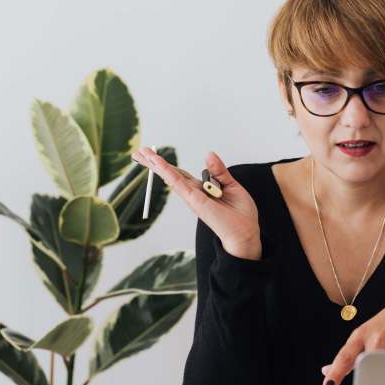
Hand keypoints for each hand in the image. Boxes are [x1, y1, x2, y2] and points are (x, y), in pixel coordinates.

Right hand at [131, 148, 260, 255]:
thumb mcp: (231, 185)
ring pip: (170, 177)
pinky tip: (158, 164)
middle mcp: (193, 193)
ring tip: (142, 153)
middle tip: (138, 152)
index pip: (180, 173)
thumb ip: (219, 170)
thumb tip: (208, 154)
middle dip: (153, 163)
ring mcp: (192, 197)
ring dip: (156, 164)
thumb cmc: (240, 213)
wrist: (245, 232)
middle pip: (170, 174)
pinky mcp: (195, 201)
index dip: (167, 164)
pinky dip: (168, 173)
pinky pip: (179, 184)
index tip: (154, 155)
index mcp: (201, 189)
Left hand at [321, 296, 384, 384]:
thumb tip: (326, 372)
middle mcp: (378, 339)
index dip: (336, 372)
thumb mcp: (361, 335)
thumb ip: (346, 356)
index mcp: (362, 335)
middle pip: (370, 372)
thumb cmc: (382, 325)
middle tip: (379, 376)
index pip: (346, 357)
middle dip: (372, 381)